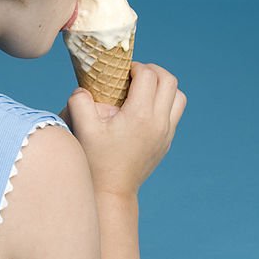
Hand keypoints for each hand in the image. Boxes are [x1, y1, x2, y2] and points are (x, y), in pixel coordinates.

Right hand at [59, 62, 186, 196]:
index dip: (135, 67)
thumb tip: (83, 88)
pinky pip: (175, 112)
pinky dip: (164, 102)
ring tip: (143, 89)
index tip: (121, 72)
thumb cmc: (96, 160)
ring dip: (163, 86)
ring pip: (179, 96)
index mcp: (139, 116)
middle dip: (153, 71)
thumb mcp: (83, 129)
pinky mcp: (167, 141)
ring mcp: (166, 133)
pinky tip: (144, 109)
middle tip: (134, 74)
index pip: (148, 76)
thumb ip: (80, 102)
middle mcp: (159, 122)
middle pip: (169, 81)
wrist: (112, 191)